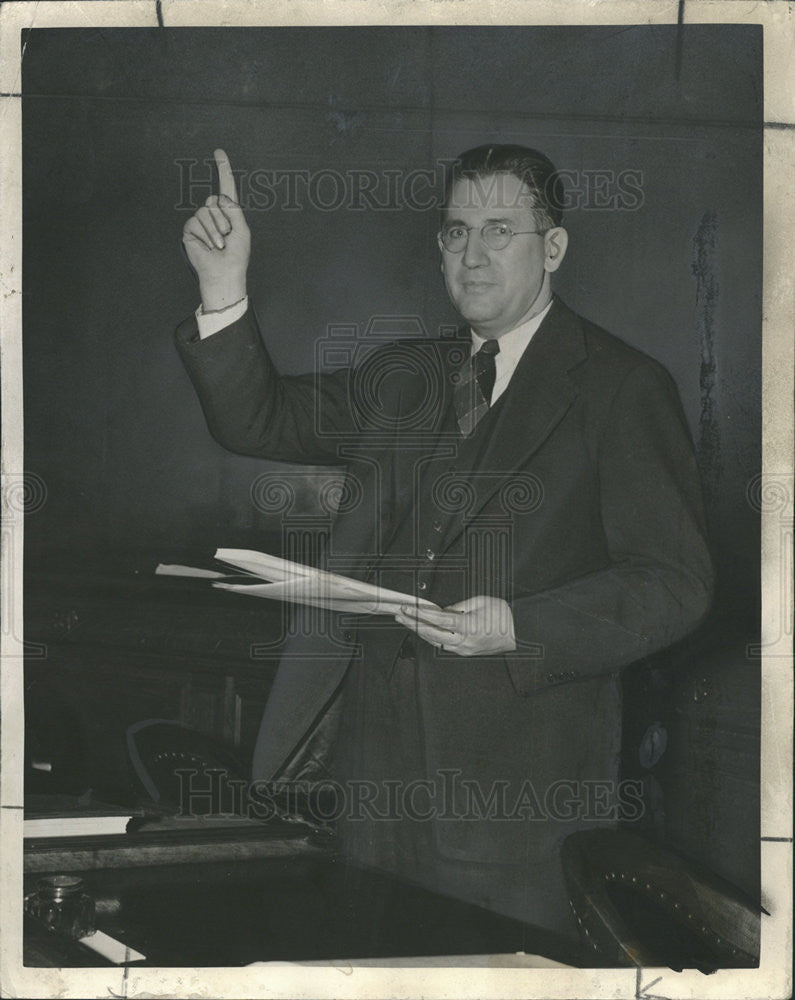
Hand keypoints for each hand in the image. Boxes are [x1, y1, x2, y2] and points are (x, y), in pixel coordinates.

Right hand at [181, 149, 250, 311]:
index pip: (225, 187)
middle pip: (214, 199)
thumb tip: (219, 196)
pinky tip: (209, 246)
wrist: (224, 273)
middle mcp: (213, 214)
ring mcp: (200, 221)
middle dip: (223, 218)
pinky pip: (196, 221)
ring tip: (219, 245)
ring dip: (216, 230)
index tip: (219, 152)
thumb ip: (233, 209)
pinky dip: (206, 235)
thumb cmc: (236, 256)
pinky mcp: (190, 229)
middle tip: (227, 236)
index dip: (223, 169)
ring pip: (205, 211)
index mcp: (228, 213)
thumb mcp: (242, 229)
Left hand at [394, 596, 515, 655]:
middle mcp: (464, 641)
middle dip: (413, 624)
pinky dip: (433, 637)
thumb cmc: (504, 616)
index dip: (419, 614)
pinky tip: (426, 630)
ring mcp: (464, 649)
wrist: (520, 632)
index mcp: (467, 626)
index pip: (437, 620)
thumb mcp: (481, 602)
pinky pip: (445, 645)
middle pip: (431, 634)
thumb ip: (458, 606)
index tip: (407, 608)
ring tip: (408, 621)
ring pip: (436, 642)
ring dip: (421, 631)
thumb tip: (443, 611)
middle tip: (400, 615)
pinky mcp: (466, 653)